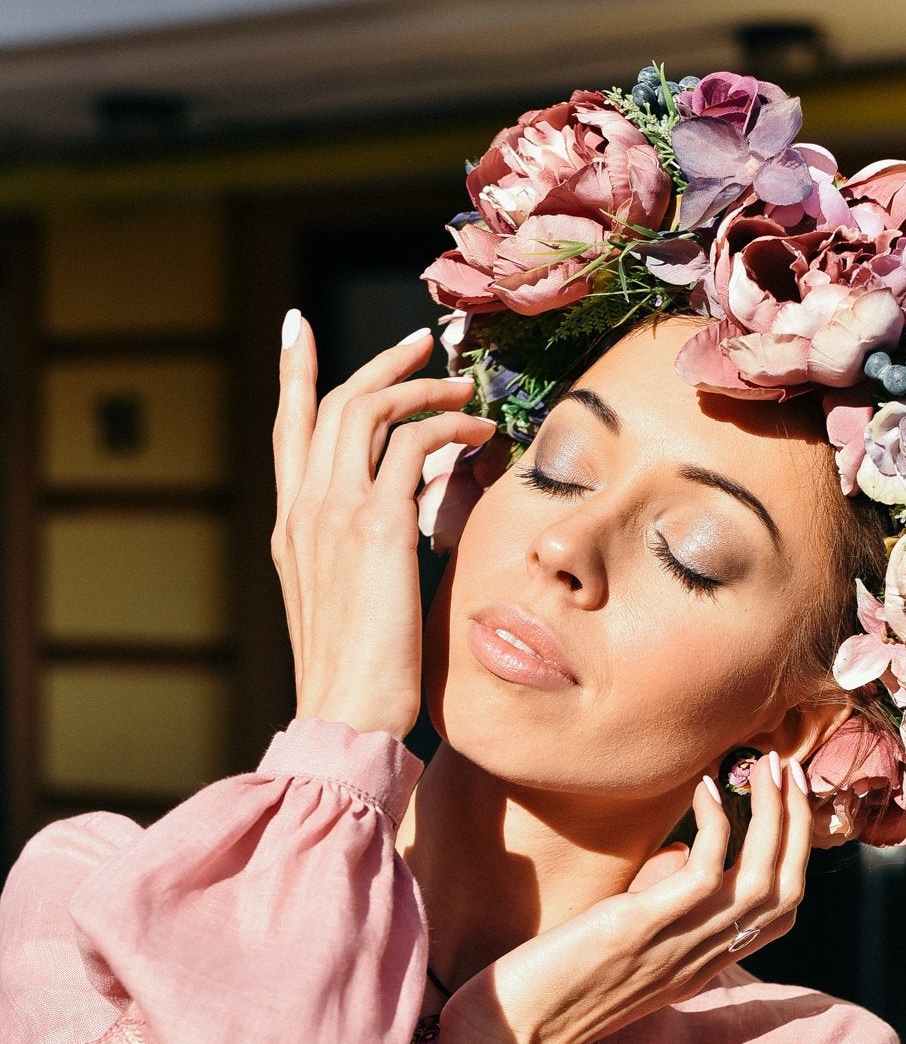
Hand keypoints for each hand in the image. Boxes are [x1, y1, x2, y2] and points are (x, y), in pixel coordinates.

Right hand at [271, 317, 495, 738]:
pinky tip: (479, 435)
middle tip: (420, 344)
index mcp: (291, 528)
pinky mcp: (375, 526)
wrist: (347, 715)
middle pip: (333, 404)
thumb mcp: (353, 603)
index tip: (298, 328)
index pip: (288, 432)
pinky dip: (448, 428)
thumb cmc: (361, 679)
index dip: (295, 375)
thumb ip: (368, 554)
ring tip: (463, 387)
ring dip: (420, 388)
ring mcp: (333, 514)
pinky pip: (413, 445)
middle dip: (379, 365)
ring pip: (367, 410)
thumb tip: (414, 518)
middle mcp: (304, 510)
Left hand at [431, 753, 811, 1043]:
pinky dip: (715, 826)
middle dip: (797, 825)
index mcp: (701, 962)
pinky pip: (703, 873)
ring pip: (761, 882)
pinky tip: (702, 790)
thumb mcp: (627, 943)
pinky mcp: (638, 929)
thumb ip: (660, 904)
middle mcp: (700, 958)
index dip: (795, 853)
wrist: (512, 1032)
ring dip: (773, 817)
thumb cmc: (556, 981)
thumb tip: (679, 851)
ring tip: (764, 766)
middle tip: (789, 769)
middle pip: (786, 892)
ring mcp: (674, 945)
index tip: (788, 802)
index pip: (779, 913)